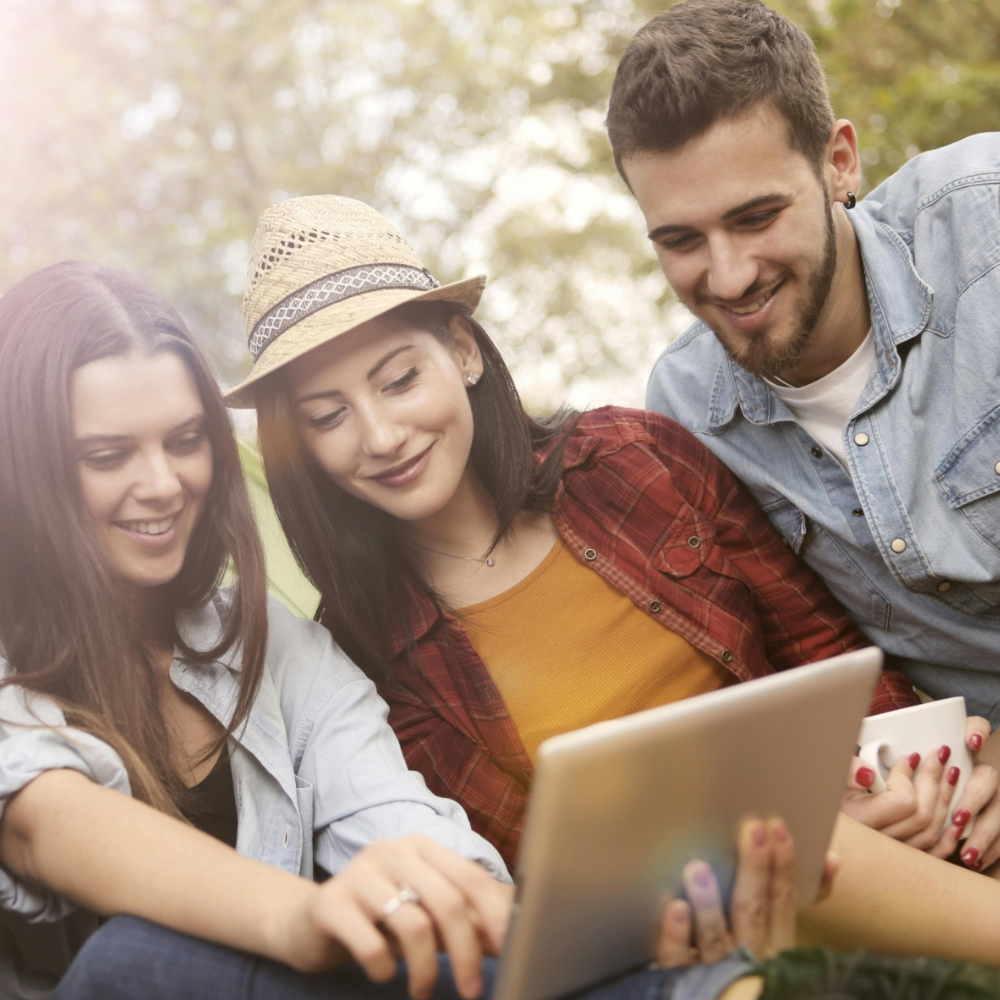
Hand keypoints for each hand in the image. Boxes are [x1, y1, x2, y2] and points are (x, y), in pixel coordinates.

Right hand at [281, 835, 512, 999]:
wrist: (306, 922)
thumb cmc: (376, 917)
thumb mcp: (422, 912)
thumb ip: (462, 920)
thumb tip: (509, 938)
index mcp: (421, 847)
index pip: (471, 879)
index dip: (496, 918)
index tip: (509, 953)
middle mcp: (392, 851)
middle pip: (447, 902)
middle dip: (466, 953)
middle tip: (471, 990)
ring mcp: (359, 873)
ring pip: (414, 924)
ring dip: (426, 969)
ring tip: (421, 990)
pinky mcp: (331, 903)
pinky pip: (372, 945)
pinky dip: (385, 969)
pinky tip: (384, 973)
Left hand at [655, 817, 835, 966]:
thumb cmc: (749, 964)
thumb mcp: (778, 937)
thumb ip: (798, 898)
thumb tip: (831, 858)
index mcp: (776, 947)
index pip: (783, 901)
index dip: (783, 866)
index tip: (777, 826)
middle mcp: (750, 959)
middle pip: (752, 911)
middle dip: (754, 870)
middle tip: (751, 829)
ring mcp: (718, 974)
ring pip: (715, 937)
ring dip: (709, 904)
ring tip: (698, 869)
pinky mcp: (685, 984)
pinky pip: (678, 961)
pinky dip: (676, 936)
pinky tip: (675, 909)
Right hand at [840, 717, 999, 868]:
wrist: (822, 829)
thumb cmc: (826, 801)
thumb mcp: (828, 779)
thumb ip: (848, 772)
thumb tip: (869, 773)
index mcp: (862, 822)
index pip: (903, 802)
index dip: (908, 776)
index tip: (908, 758)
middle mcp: (880, 843)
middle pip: (923, 815)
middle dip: (934, 779)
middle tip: (940, 755)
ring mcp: (894, 854)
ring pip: (932, 831)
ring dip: (945, 799)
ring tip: (950, 774)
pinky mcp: (902, 859)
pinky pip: (934, 852)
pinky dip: (949, 833)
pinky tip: (956, 815)